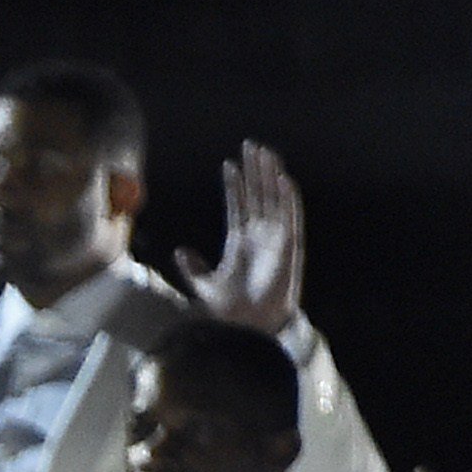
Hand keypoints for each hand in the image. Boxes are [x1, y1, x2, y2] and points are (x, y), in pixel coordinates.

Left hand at [167, 140, 307, 333]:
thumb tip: (180, 251)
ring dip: (271, 177)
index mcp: (240, 242)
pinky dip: (289, 199)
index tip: (229, 165)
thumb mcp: (203, 285)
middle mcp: (260, 236)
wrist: (248, 326)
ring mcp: (275, 239)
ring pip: (275, 200)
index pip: (239, 205)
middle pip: (258, 195)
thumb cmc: (230, 310)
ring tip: (266, 153)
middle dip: (255, 171)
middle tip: (250, 146)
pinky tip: (284, 179)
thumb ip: (193, 267)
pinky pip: (291, 218)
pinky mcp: (289, 247)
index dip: (235, 185)